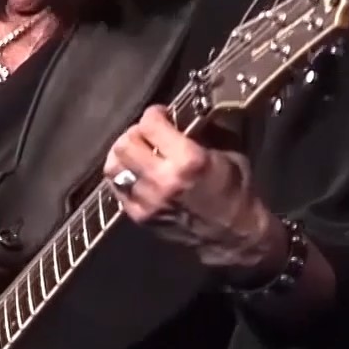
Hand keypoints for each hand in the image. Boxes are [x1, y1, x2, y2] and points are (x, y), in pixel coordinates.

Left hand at [103, 105, 282, 274]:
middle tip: (147, 134)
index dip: (154, 114)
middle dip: (135, 132)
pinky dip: (123, 175)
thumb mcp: (225, 153)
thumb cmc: (234, 191)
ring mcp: (148, 201)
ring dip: (123, 154)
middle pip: (125, 144)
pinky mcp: (139, 216)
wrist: (231, 234)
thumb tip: (176, 118)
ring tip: (136, 151)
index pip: (150, 125)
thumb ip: (197, 134)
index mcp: (188, 161)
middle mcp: (163, 180)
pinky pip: (117, 188)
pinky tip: (135, 172)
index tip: (161, 114)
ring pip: (113, 166)